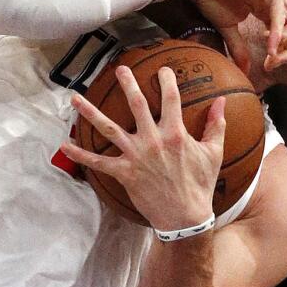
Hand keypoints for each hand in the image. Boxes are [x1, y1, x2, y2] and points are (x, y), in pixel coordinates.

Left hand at [60, 66, 224, 229]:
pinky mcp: (124, 173)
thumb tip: (222, 102)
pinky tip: (64, 144)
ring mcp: (136, 156)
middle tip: (120, 69)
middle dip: (128, 84)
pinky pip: (98, 163)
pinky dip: (80, 154)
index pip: (171, 100)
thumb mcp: (214, 153)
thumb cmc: (200, 185)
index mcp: (176, 134)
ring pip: (109, 129)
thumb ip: (216, 125)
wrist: (185, 217)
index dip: (167, 81)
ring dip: (90, 112)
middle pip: (137, 106)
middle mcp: (153, 140)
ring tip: (75, 98)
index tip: (162, 69)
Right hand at [170, 0, 286, 73]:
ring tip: (270, 56)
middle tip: (271, 65)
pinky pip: (280, 16)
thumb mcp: (227, 27)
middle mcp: (277, 0)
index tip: (266, 66)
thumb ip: (239, 47)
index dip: (281, 52)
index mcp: (269, 8)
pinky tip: (270, 48)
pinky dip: (277, 34)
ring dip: (286, 45)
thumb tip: (244, 71)